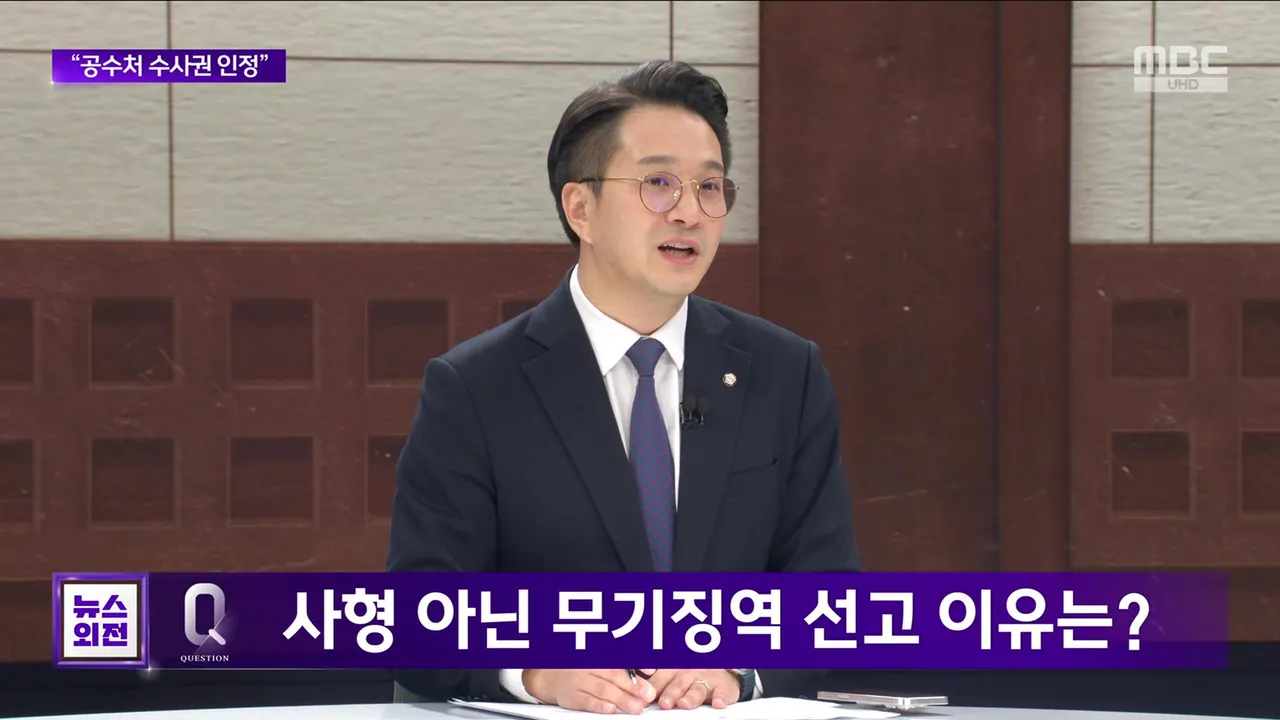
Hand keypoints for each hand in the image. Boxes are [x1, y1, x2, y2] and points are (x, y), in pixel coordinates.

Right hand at [522, 669, 655, 714]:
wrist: (550, 676)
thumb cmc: (583, 667)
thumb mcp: (600, 660)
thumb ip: (623, 665)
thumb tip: (651, 669)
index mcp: (598, 654)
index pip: (619, 659)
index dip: (636, 664)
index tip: (652, 670)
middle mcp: (589, 666)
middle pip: (613, 676)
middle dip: (633, 686)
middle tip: (648, 695)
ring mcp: (579, 681)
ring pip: (603, 690)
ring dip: (621, 699)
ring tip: (637, 707)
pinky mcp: (572, 696)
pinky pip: (586, 701)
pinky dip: (599, 705)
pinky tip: (611, 709)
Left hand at [643, 669, 740, 709]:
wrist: (720, 671)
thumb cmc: (689, 676)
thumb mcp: (672, 677)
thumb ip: (657, 686)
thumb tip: (637, 700)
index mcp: (671, 672)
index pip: (659, 682)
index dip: (651, 691)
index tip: (643, 701)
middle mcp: (688, 674)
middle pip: (677, 685)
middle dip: (670, 694)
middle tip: (664, 704)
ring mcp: (705, 680)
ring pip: (697, 689)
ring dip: (691, 697)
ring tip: (684, 704)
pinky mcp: (722, 687)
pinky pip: (721, 693)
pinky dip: (720, 698)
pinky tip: (717, 703)